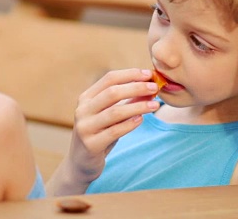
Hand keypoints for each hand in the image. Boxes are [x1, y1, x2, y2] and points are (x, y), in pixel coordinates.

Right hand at [66, 68, 159, 184]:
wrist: (81, 163)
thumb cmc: (100, 134)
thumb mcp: (111, 115)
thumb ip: (127, 101)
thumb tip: (150, 87)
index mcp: (86, 98)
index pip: (109, 79)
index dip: (130, 74)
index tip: (149, 74)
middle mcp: (83, 110)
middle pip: (112, 93)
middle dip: (136, 87)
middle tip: (155, 87)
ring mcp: (85, 127)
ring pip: (115, 112)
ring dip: (138, 106)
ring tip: (155, 105)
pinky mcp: (91, 145)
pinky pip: (114, 132)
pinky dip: (129, 124)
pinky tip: (141, 120)